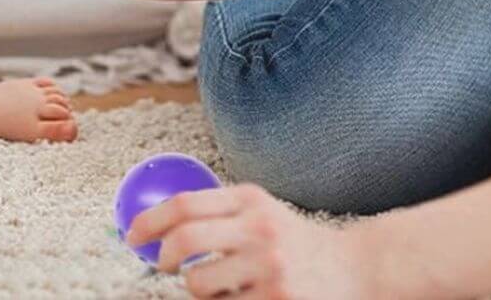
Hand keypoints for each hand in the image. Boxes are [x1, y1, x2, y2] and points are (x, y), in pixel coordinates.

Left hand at [127, 183, 376, 299]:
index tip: (132, 235)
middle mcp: (258, 228)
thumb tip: (161, 227)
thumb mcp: (261, 210)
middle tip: (160, 264)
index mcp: (249, 199)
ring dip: (195, 289)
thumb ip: (220, 212)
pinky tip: (237, 298)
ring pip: (199, 282)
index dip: (150, 220)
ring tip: (214, 287)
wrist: (358, 269)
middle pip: (185, 239)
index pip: (185, 204)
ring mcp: (269, 267)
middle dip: (162, 255)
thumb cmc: (297, 241)